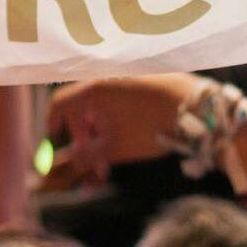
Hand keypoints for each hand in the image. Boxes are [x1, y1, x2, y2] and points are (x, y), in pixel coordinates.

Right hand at [47, 73, 211, 165]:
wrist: (195, 109)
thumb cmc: (149, 127)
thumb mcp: (112, 149)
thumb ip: (82, 158)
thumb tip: (59, 166)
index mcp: (91, 91)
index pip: (58, 104)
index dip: (52, 127)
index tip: (55, 147)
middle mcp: (104, 79)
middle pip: (80, 110)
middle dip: (81, 142)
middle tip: (90, 167)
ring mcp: (123, 80)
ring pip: (100, 110)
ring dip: (98, 138)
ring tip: (109, 162)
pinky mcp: (141, 83)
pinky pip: (117, 104)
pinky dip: (114, 124)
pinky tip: (126, 143)